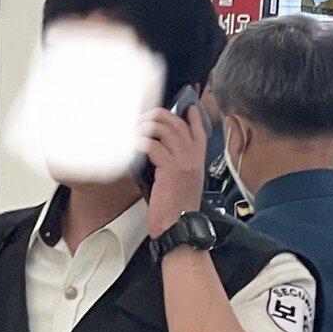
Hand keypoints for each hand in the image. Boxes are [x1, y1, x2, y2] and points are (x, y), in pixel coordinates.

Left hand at [140, 104, 208, 238]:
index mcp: (198, 160)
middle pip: (178, 124)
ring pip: (165, 131)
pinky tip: (133, 144)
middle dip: (160, 115)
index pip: (199, 131)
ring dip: (147, 126)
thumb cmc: (178, 209)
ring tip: (136, 127)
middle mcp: (193, 157)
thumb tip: (159, 152)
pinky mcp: (169, 169)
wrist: (179, 225)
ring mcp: (182, 161)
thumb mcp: (184, 183)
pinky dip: (141, 142)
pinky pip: (153, 147)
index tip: (188, 106)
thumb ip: (177, 165)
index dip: (193, 117)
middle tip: (146, 115)